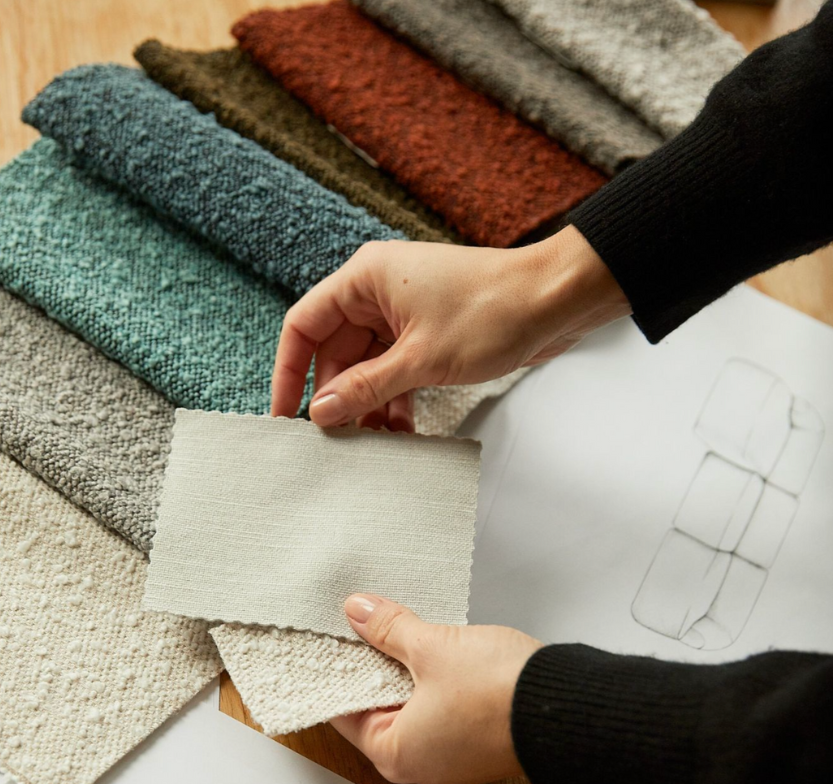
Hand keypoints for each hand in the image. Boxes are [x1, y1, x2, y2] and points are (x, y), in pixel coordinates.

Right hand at [271, 224, 629, 430]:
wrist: (558, 300)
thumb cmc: (494, 310)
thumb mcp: (421, 359)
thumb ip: (365, 388)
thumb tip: (322, 413)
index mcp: (365, 279)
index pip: (304, 325)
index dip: (288, 372)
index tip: (286, 416)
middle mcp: (378, 292)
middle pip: (334, 353)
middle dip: (338, 398)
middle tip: (338, 442)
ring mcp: (404, 314)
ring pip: (366, 367)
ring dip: (369, 405)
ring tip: (374, 443)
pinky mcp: (428, 334)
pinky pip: (394, 370)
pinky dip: (394, 399)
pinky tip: (401, 431)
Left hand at [332, 594, 543, 783]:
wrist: (570, 709)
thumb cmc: (503, 695)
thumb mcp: (433, 647)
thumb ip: (389, 629)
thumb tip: (360, 613)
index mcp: (395, 755)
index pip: (344, 713)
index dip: (339, 672)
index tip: (335, 642)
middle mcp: (421, 768)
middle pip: (378, 713)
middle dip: (375, 670)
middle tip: (368, 629)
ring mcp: (452, 761)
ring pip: (413, 713)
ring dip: (408, 677)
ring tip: (404, 636)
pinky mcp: (479, 747)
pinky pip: (442, 717)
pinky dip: (435, 689)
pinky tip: (438, 657)